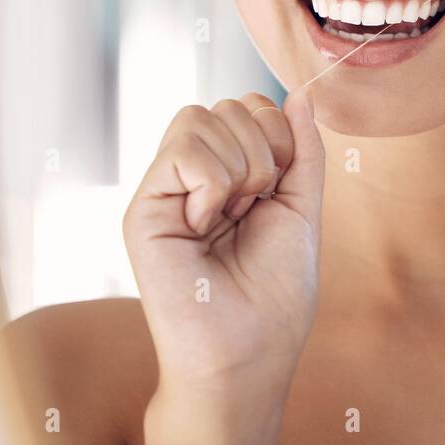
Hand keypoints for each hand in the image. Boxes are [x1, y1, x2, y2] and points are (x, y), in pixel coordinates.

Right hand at [123, 92, 324, 393]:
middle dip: (263, 150)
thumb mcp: (301, 207)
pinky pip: (184, 150)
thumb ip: (301, 150)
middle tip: (253, 207)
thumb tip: (301, 95)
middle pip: (227, 105)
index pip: (249, 106)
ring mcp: (165, 190)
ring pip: (201, 117)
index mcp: (230, 174)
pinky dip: (214, 184)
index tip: (276, 190)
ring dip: (240, 168)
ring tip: (231, 219)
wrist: (249, 349)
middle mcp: (192, 176)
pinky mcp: (143, 208)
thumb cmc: (275, 292)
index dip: (278, 134)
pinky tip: (207, 226)